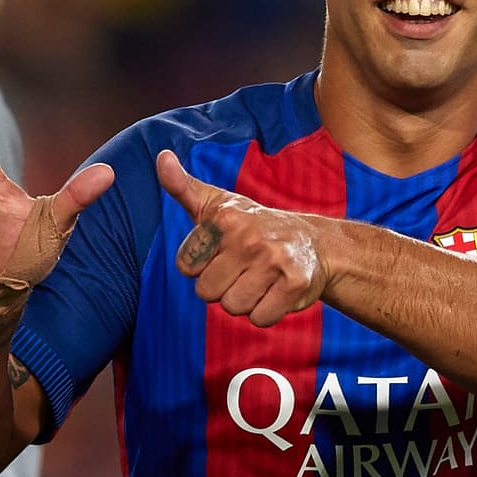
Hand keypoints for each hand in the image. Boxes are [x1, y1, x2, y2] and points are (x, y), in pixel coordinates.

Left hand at [156, 150, 328, 326]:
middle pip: (207, 292)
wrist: (314, 243)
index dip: (202, 266)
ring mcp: (274, 261)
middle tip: (242, 269)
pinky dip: (265, 312)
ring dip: (244, 301)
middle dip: (222, 287)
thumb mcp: (216, 204)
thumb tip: (161, 157)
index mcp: (224, 218)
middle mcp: (249, 237)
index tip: (221, 253)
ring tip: (259, 280)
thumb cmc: (253, 226)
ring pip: (232, 307)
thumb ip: (183, 186)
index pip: (186, 266)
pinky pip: (260, 319)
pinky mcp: (295, 284)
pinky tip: (275, 291)